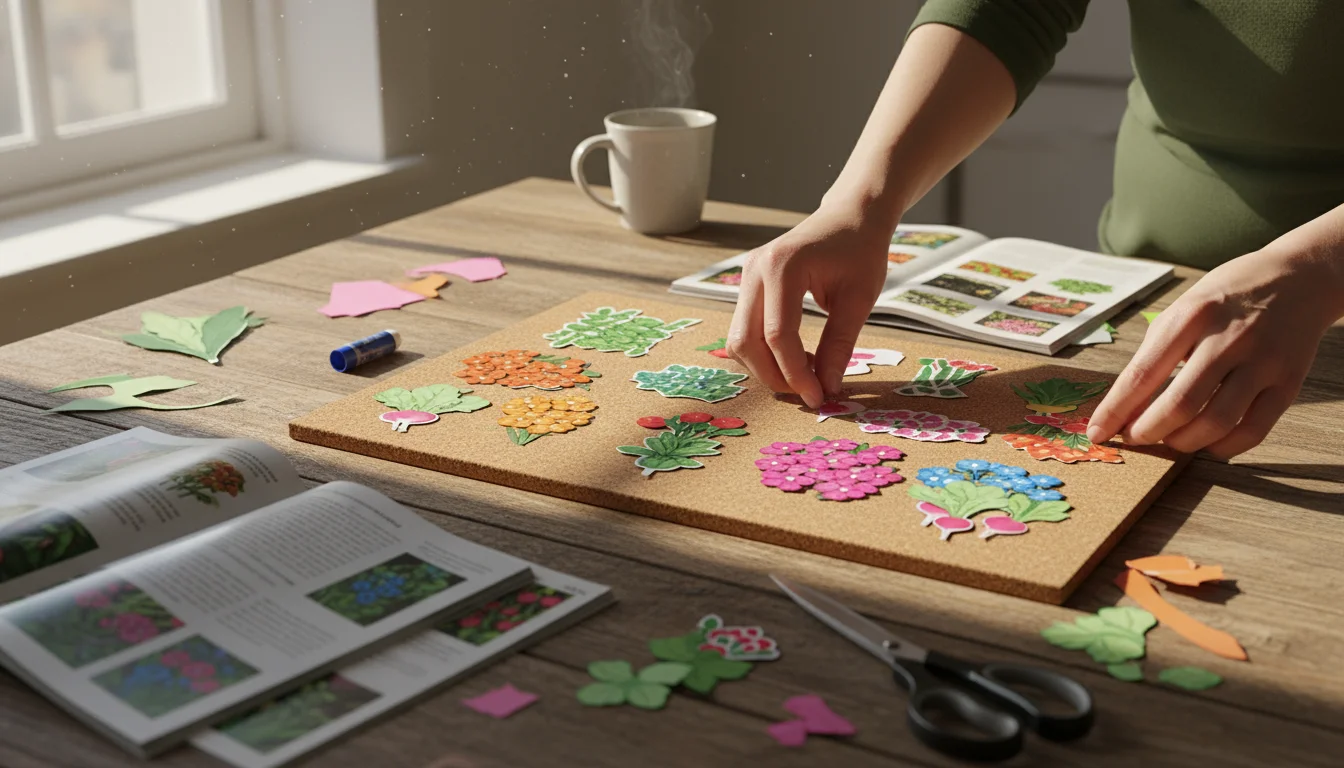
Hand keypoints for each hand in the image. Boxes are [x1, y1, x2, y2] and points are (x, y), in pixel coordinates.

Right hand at [726, 202, 892, 407]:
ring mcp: (746, 275)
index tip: (818, 397)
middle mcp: (755, 270)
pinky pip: (744, 329)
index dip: (795, 374)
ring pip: (739, 339)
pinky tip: (795, 356)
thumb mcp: (859, 300)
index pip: (778, 336)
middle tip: (808, 393)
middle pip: (746, 341)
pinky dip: (764, 352)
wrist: (850, 216)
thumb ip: (839, 345)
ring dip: (765, 367)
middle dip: (773, 376)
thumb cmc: (860, 251)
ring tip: (804, 373)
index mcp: (782, 267)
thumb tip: (827, 388)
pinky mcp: (748, 284)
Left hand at [1088, 247, 1342, 458]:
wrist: (1297, 278)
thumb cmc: (1226, 297)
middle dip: (1147, 431)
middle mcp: (1229, 339)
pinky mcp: (1290, 382)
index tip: (1097, 432)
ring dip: (1183, 442)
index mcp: (1192, 316)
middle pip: (1180, 405)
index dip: (1116, 410)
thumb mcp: (1182, 310)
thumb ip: (1155, 355)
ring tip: (1169, 440)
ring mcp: (1263, 362)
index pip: (1143, 374)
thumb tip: (1125, 407)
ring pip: (1217, 422)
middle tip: (1134, 438)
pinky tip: (1207, 443)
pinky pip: (1254, 430)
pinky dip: (1224, 447)